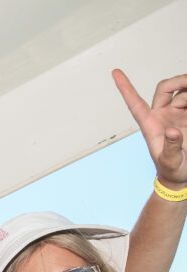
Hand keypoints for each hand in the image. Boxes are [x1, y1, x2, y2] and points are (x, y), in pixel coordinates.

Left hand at [113, 69, 186, 187]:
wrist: (182, 175)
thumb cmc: (172, 170)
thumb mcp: (170, 162)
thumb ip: (171, 148)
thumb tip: (171, 132)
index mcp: (150, 124)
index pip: (135, 103)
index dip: (125, 87)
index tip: (115, 72)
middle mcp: (161, 115)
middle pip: (166, 88)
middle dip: (180, 81)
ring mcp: (175, 113)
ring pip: (183, 91)